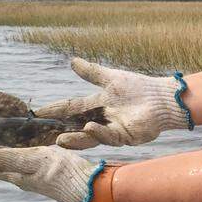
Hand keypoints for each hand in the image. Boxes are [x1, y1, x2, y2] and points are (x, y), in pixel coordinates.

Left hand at [0, 145, 98, 201]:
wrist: (92, 186)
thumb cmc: (64, 174)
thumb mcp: (36, 161)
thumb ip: (10, 159)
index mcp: (14, 174)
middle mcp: (19, 175)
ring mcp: (32, 174)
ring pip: (3, 163)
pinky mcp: (44, 169)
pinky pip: (18, 159)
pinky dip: (8, 153)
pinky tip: (14, 149)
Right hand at [35, 57, 191, 149]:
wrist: (162, 98)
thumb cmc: (139, 87)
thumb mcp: (111, 78)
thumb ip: (91, 72)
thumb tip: (72, 61)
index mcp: (98, 105)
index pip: (72, 107)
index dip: (56, 110)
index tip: (38, 112)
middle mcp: (102, 119)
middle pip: (77, 126)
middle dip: (61, 130)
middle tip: (44, 134)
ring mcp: (112, 129)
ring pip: (89, 136)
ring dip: (75, 138)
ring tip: (60, 139)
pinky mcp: (124, 136)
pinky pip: (108, 136)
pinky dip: (98, 132)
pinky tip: (89, 128)